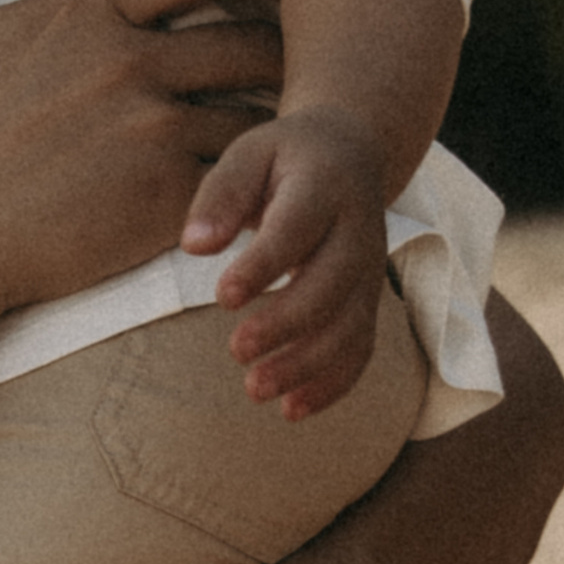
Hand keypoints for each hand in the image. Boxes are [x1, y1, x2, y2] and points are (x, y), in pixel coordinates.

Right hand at [0, 0, 292, 323]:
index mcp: (88, 10)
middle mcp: (129, 61)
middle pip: (256, 35)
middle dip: (288, 48)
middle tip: (311, 62)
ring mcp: (151, 132)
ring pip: (262, 109)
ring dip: (284, 119)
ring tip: (300, 129)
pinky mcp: (164, 200)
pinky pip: (245, 177)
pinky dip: (265, 180)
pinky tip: (274, 186)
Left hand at [182, 106, 389, 420]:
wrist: (352, 153)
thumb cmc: (284, 158)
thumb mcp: (249, 154)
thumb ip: (221, 195)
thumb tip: (194, 245)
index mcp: (324, 187)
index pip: (297, 229)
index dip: (263, 265)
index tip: (222, 296)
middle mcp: (358, 232)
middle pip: (331, 285)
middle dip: (286, 323)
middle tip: (236, 351)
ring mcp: (369, 271)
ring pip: (350, 326)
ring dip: (307, 365)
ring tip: (255, 390)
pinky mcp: (368, 301)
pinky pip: (361, 349)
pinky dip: (332, 384)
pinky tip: (291, 409)